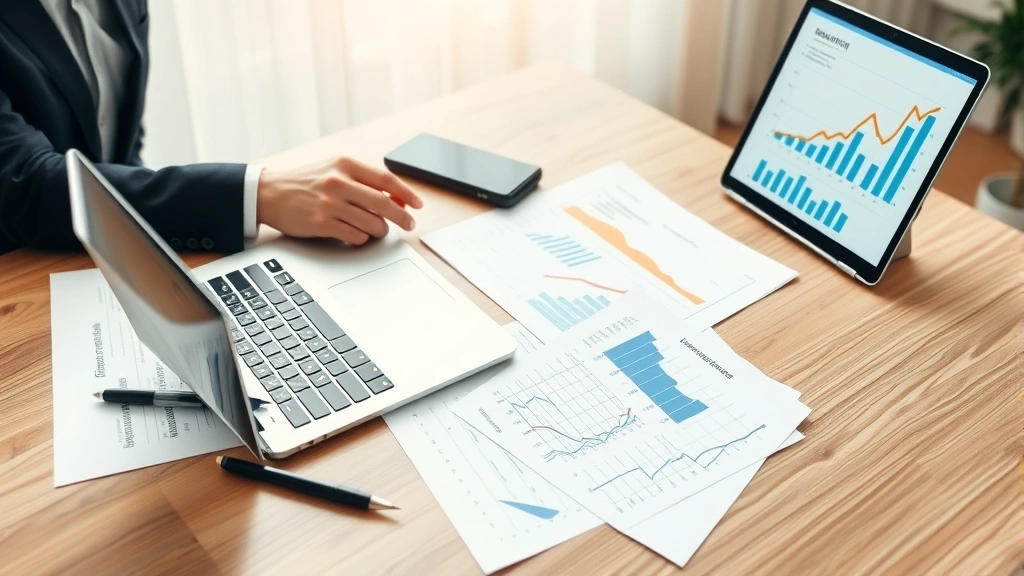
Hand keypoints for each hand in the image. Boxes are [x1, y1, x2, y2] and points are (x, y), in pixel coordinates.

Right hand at [255, 157, 422, 244]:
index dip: (407, 194)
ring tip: (375, 229)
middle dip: (402, 217)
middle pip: (384, 204)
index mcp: (345, 164)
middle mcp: (339, 182)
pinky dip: (360, 238)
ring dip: (379, 230)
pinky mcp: (321, 223)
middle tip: (409, 224)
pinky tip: (355, 233)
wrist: (269, 193)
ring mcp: (330, 203)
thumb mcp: (333, 169)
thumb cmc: (305, 182)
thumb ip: (362, 179)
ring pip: (372, 223)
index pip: (386, 180)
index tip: (418, 205)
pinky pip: (355, 236)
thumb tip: (396, 197)